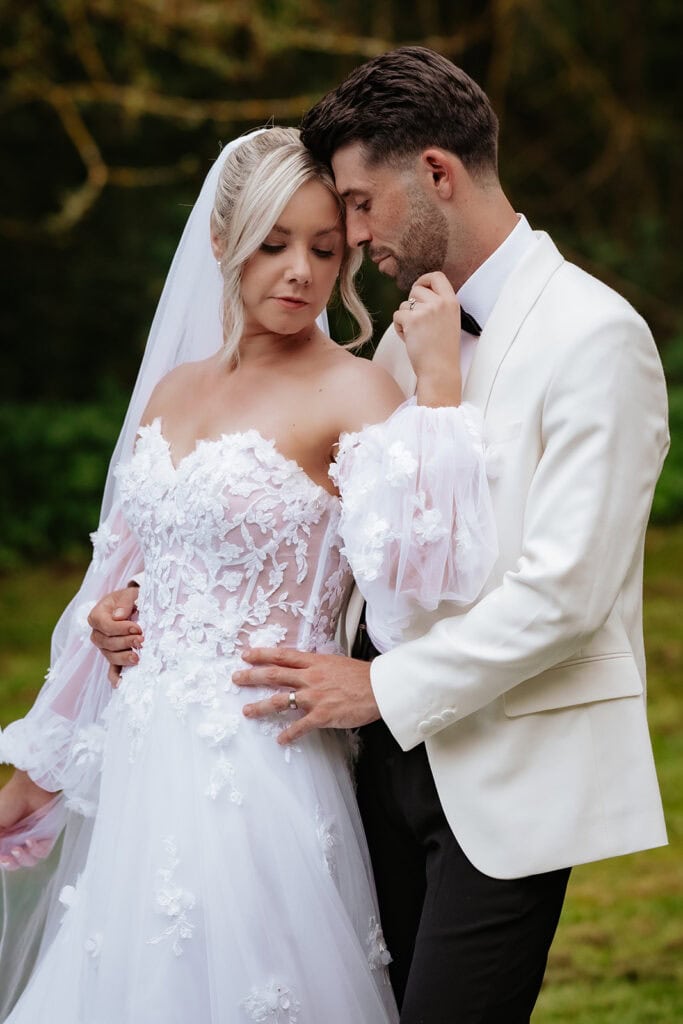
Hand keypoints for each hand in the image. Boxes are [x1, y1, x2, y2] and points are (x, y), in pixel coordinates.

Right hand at [0, 772, 58, 868]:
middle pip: (17, 862)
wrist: (27, 787)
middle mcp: (19, 840)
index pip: (6, 858)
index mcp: (6, 838)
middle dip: (13, 863)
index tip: (2, 858)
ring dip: (24, 858)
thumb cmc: (8, 800)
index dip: (4, 862)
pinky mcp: (47, 834)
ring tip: (18, 849)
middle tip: (9, 857)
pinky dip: (36, 850)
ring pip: (31, 860)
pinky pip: (44, 850)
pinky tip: (29, 842)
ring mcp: (34, 838)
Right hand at [88, 586, 142, 686]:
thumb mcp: (130, 594)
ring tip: (138, 657)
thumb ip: (125, 602)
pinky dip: (115, 677)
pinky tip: (120, 684)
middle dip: (124, 643)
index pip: (104, 625)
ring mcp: (105, 647)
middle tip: (142, 640)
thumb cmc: (131, 598)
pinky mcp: (114, 656)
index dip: (120, 628)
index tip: (137, 628)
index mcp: (97, 615)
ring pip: (109, 656)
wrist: (135, 605)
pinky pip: (111, 668)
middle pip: (106, 642)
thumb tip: (119, 616)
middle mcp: (97, 633)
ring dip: (123, 658)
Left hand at [233, 648, 379, 745]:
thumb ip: (318, 666)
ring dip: (261, 706)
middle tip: (236, 678)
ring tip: (247, 711)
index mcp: (314, 662)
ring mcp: (315, 696)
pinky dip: (289, 734)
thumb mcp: (336, 663)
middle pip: (274, 674)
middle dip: (252, 676)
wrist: (380, 688)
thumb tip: (305, 668)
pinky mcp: (322, 714)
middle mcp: (310, 677)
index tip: (246, 655)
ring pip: (280, 700)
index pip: (282, 655)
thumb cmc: (362, 676)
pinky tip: (281, 739)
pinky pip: (300, 726)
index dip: (262, 654)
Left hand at [393, 271, 461, 406]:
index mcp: (452, 302)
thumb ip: (439, 305)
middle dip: (411, 304)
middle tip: (417, 321)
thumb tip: (419, 293)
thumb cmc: (443, 350)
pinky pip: (397, 315)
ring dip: (405, 318)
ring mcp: (426, 310)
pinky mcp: (412, 320)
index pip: (437, 276)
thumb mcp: (450, 321)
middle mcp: (440, 302)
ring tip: (416, 334)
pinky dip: (399, 328)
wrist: (440, 370)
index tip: (419, 288)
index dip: (424, 279)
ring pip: (404, 304)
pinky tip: (410, 339)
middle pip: (416, 289)